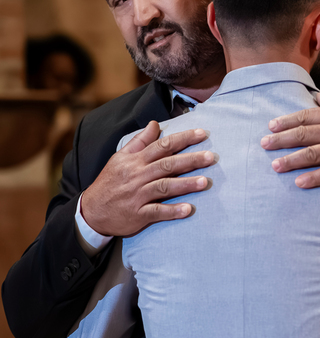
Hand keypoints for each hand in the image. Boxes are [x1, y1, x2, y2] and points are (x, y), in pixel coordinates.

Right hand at [80, 121, 213, 237]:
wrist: (90, 210)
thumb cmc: (110, 182)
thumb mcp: (120, 158)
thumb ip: (140, 141)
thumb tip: (155, 124)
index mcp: (135, 161)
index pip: (162, 146)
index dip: (183, 139)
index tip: (202, 133)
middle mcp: (137, 176)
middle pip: (167, 165)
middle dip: (190, 160)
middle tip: (212, 157)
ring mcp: (137, 195)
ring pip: (164, 187)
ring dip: (185, 184)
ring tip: (206, 182)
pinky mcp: (137, 214)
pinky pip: (156, 211)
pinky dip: (172, 211)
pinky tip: (188, 210)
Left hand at [261, 94, 319, 187]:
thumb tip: (316, 98)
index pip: (306, 116)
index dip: (287, 121)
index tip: (271, 126)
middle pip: (304, 135)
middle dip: (281, 140)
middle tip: (264, 145)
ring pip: (313, 155)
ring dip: (292, 160)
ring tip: (275, 166)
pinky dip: (314, 178)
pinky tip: (300, 182)